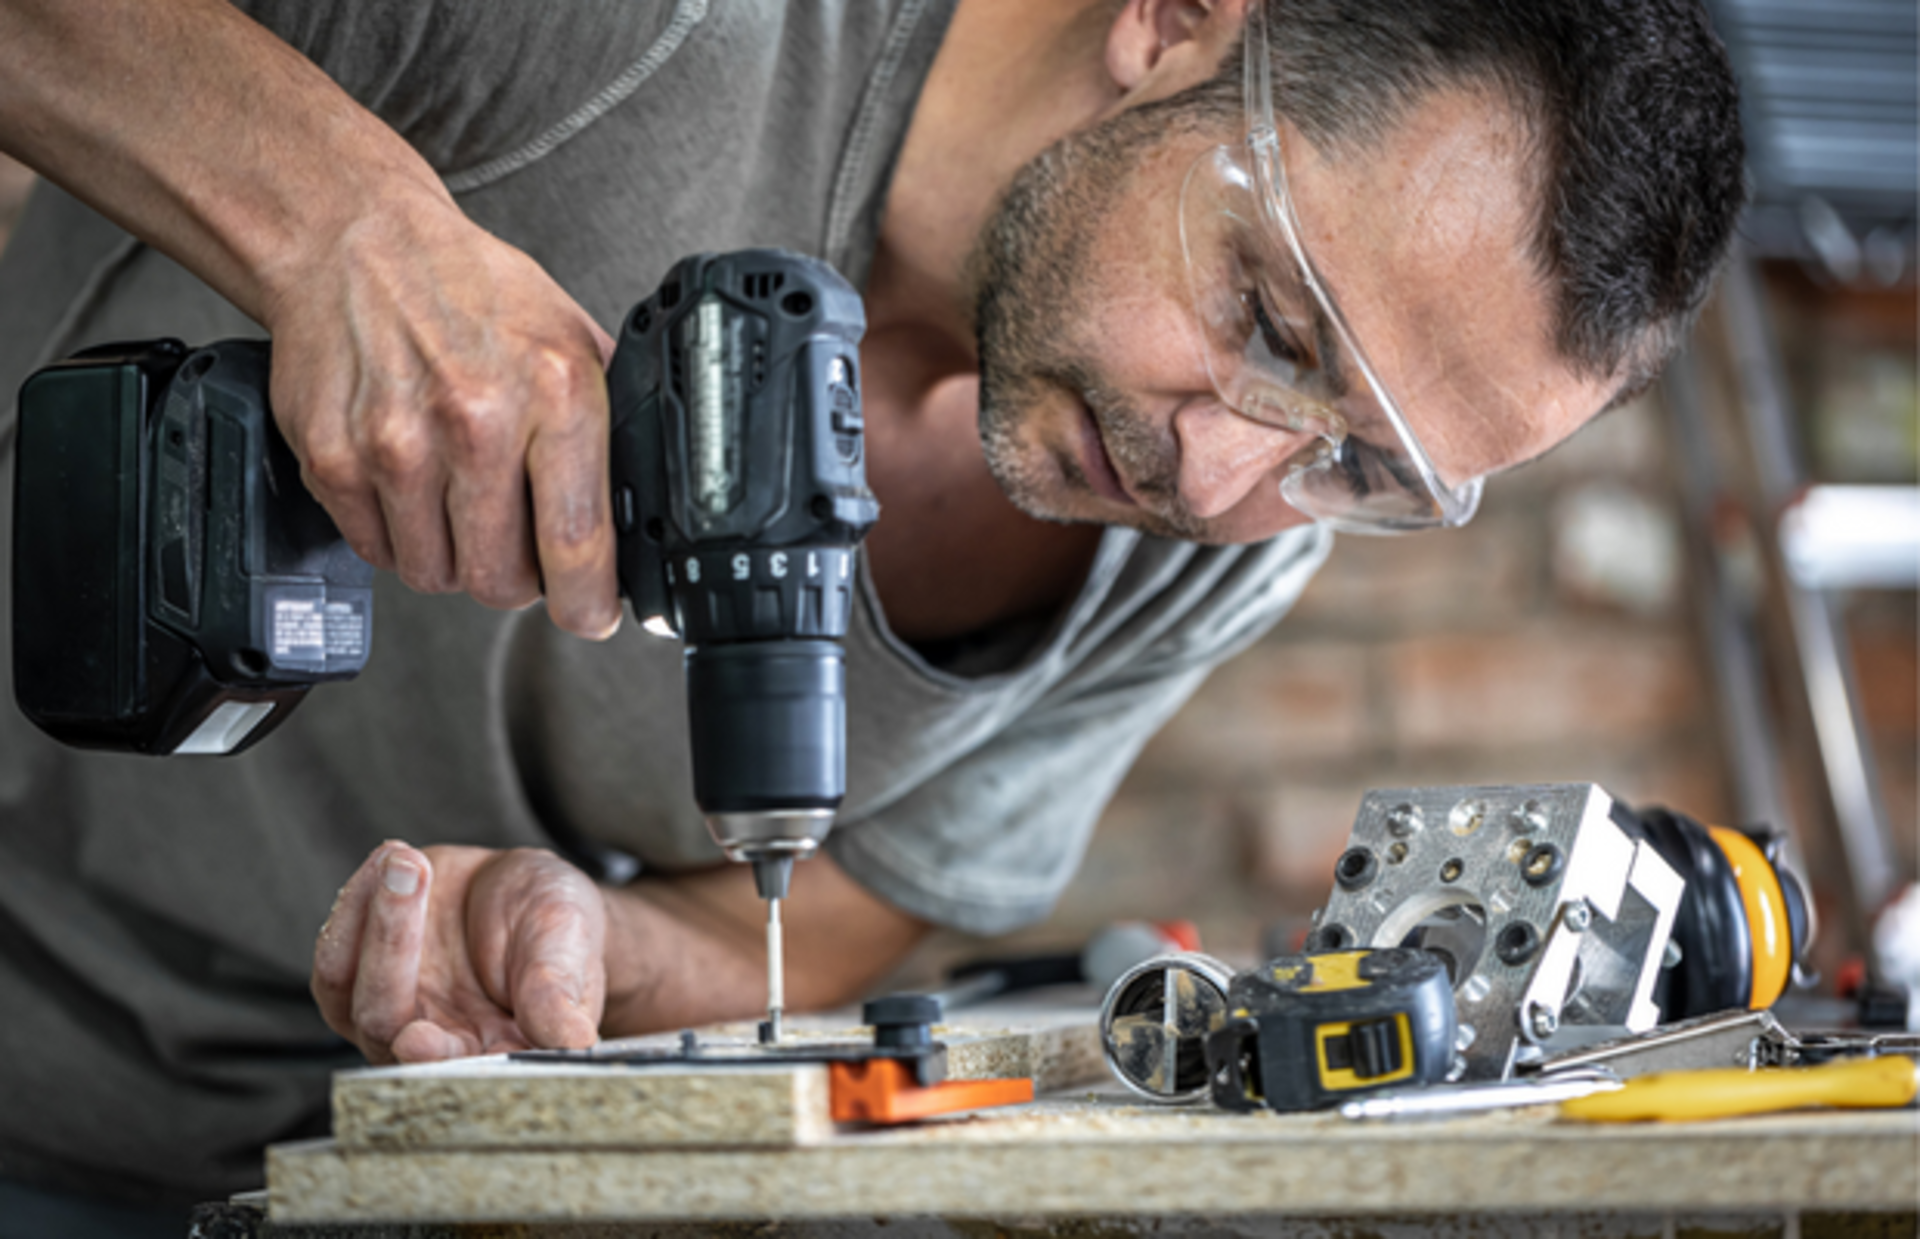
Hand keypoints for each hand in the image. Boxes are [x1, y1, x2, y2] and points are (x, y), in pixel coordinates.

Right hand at [260, 188, 622, 637]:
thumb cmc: (468, 290)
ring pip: (438, 576)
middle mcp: (475, 420)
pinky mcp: (334, 461)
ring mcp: (397, 445)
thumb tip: (638, 511)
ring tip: (458, 498)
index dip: (587, 601)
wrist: (355, 243)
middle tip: (516, 543)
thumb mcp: (569, 339)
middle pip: (502, 579)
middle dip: (516, 578)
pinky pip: (379, 553)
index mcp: (553, 391)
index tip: (591, 615)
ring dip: (454, 557)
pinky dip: (400, 537)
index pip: (577, 539)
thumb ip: (605, 425)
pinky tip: (411, 484)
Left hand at [312, 842, 607, 1063]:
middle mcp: (434, 1043)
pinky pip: (334, 954)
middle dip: (392, 948)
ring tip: (405, 858)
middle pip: (384, 1022)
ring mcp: (391, 1010)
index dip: (433, 1061)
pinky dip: (354, 902)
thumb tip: (572, 1039)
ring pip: (346, 989)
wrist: (526, 893)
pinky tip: (389, 858)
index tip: (419, 1040)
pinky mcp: (361, 974)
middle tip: (411, 875)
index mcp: (496, 1052)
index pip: (456, 1070)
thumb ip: (559, 989)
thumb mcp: (568, 943)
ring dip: (371, 918)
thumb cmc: (558, 925)